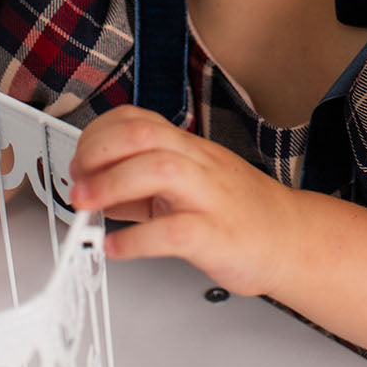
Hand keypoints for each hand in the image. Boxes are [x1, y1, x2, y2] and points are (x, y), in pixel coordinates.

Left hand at [68, 105, 300, 296]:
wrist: (289, 238)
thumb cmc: (239, 212)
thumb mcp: (189, 187)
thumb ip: (143, 188)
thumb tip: (96, 191)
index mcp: (189, 148)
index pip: (139, 119)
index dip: (100, 134)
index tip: (79, 159)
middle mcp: (198, 163)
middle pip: (145, 134)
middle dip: (99, 150)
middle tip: (76, 180)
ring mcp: (210, 196)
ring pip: (160, 169)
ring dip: (112, 184)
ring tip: (86, 206)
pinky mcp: (217, 234)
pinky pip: (174, 231)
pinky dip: (137, 239)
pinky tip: (116, 247)